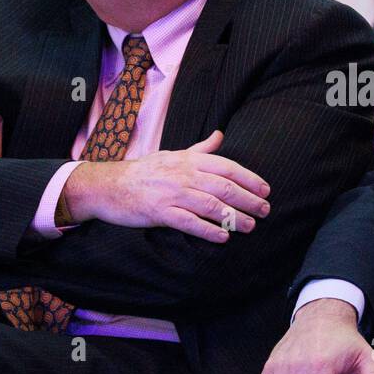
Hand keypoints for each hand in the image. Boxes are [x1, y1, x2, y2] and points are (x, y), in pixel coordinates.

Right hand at [62, 130, 269, 240]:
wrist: (108, 185)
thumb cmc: (144, 171)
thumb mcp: (173, 154)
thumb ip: (200, 149)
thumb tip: (220, 135)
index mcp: (189, 160)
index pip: (227, 167)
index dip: (249, 179)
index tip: (265, 189)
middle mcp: (183, 174)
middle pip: (224, 187)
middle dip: (249, 200)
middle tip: (265, 210)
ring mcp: (172, 193)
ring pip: (211, 206)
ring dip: (234, 217)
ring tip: (250, 226)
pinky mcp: (160, 212)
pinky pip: (190, 223)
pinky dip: (209, 231)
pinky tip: (223, 237)